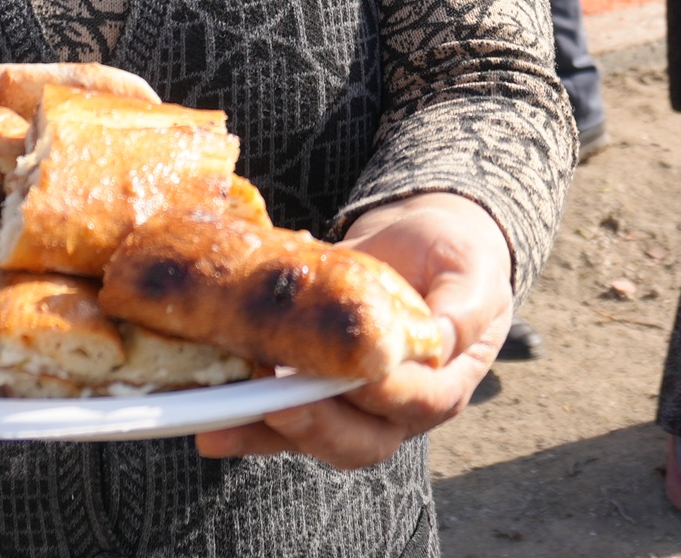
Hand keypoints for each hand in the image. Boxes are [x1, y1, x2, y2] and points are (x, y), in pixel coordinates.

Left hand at [196, 191, 509, 469]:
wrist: (420, 239)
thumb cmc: (455, 256)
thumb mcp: (472, 273)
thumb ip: (463, 309)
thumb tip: (439, 339)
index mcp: (445, 383)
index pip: (419, 402)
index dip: (386, 395)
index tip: (355, 375)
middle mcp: (397, 408)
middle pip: (362, 440)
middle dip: (315, 426)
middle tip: (276, 402)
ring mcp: (351, 405)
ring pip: (312, 438)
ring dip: (265, 434)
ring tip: (220, 423)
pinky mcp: (312, 389)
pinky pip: (279, 417)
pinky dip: (245, 422)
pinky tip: (208, 420)